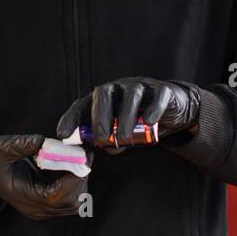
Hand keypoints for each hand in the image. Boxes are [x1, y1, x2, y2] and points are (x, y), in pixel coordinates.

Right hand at [0, 134, 90, 218]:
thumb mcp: (2, 148)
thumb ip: (21, 145)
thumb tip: (41, 141)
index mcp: (25, 197)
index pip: (57, 196)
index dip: (73, 179)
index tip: (82, 158)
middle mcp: (37, 209)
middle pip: (71, 203)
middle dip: (81, 179)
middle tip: (84, 155)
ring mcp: (43, 210)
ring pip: (74, 204)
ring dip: (80, 181)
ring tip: (77, 159)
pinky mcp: (49, 206)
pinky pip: (70, 200)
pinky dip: (75, 183)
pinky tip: (70, 166)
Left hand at [56, 77, 200, 154]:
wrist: (174, 110)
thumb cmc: (140, 121)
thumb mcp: (120, 133)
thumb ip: (109, 141)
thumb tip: (102, 149)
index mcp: (104, 98)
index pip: (83, 104)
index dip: (71, 118)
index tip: (62, 134)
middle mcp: (119, 88)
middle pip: (104, 93)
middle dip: (100, 116)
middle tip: (101, 138)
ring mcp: (141, 86)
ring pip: (131, 95)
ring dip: (125, 117)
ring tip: (124, 139)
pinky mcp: (163, 90)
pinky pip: (158, 95)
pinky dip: (153, 108)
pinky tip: (149, 122)